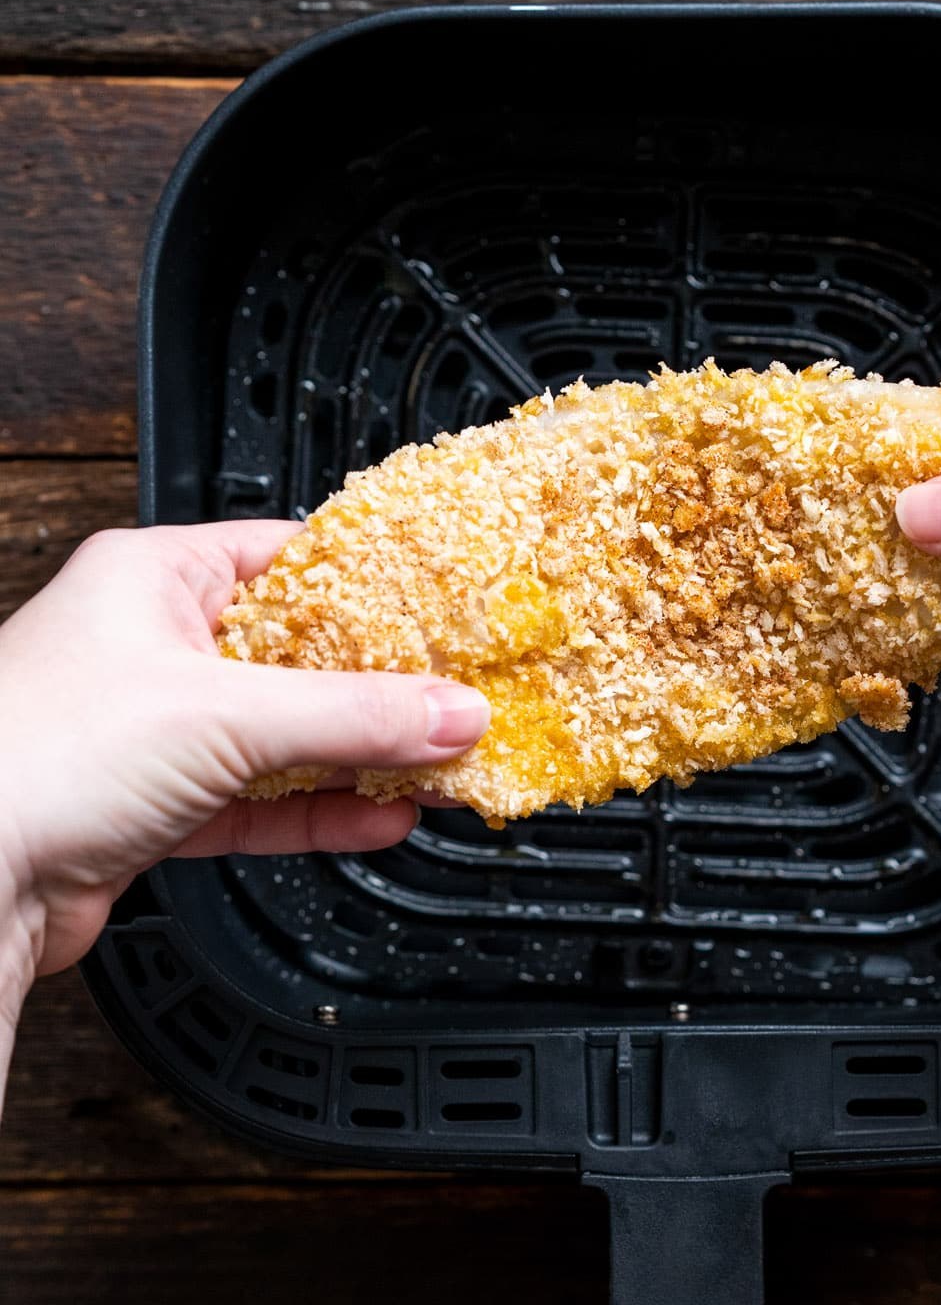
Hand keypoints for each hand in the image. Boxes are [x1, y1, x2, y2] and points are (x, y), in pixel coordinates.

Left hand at [0, 522, 488, 979]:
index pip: (295, 559)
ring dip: (364, 756)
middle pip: (304, 654)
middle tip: (461, 696)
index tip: (447, 607)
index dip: (377, 584)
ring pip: (288, 733)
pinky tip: (382, 817)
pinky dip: (322, 810)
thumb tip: (454, 712)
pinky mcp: (157, 804)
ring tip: (443, 764)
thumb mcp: (223, 714)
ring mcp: (157, 728)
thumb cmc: (27, 759)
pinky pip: (263, 798)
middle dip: (386, 686)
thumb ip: (354, 715)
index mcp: (155, 578)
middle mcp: (156, 646)